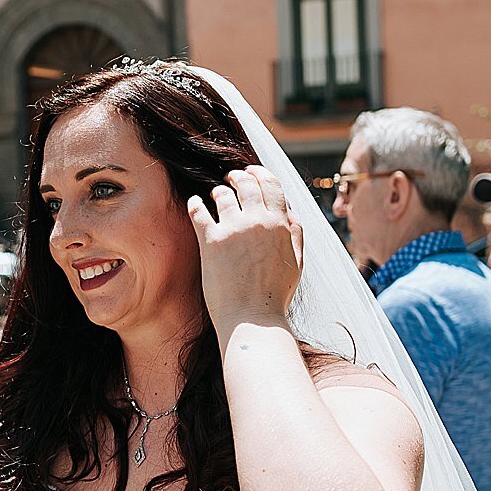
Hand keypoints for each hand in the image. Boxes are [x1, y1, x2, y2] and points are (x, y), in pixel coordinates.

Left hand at [186, 166, 302, 336]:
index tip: (251, 172)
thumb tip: (289, 209)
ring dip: (217, 191)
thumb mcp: (296, 260)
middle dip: (237, 177)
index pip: (272, 184)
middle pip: (246, 183)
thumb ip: (294, 232)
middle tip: (230, 179)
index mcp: (281, 224)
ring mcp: (234, 230)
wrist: (253, 318)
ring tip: (213, 196)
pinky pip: (198, 211)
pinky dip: (195, 203)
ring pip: (222, 194)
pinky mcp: (211, 242)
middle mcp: (258, 222)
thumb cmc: (275, 295)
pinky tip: (194, 203)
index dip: (260, 173)